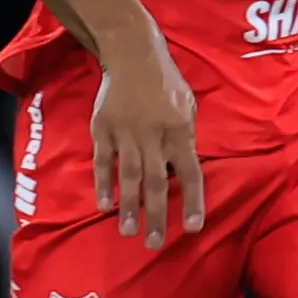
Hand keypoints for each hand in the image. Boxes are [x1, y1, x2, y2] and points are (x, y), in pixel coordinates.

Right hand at [91, 34, 207, 247]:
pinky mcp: (103, 128)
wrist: (133, 54)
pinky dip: (104, 183)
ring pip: (129, 176)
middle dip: (158, 215)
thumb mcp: (189, 106)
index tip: (194, 227)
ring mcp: (126, 132)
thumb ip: (187, 138)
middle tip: (154, 243)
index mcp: (180, 131)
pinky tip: (105, 205)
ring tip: (129, 232)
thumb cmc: (167, 84)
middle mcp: (154, 135)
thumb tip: (184, 171)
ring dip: (129, 206)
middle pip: (158, 182)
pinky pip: (103, 161)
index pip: (191, 173)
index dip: (194, 201)